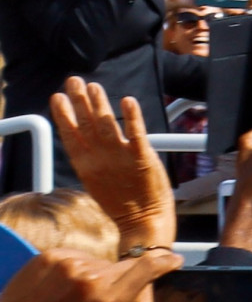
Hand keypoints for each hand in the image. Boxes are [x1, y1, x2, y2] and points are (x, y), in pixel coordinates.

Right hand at [48, 78, 175, 247]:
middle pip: (87, 125)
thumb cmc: (123, 202)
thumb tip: (90, 137)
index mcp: (87, 166)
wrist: (143, 221)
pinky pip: (137, 133)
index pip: (71, 135)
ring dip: (101, 104)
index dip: (64, 115)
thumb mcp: (98, 180)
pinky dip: (132, 117)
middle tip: (74, 80)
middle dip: (79, 101)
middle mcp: (101, 159)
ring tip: (94, 87)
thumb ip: (94, 158)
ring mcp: (121, 158)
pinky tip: (127, 101)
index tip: (58, 97)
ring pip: (108, 125)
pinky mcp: (143, 158)